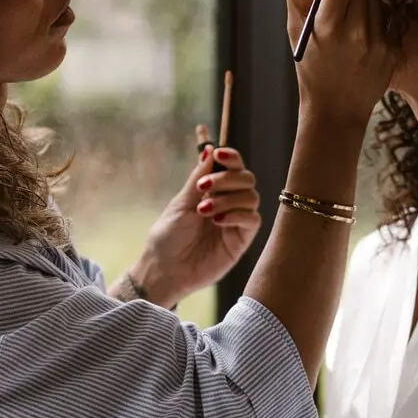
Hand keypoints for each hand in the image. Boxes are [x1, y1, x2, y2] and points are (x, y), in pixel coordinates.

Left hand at [127, 144, 260, 305]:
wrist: (165, 268)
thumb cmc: (168, 237)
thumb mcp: (181, 203)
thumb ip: (198, 178)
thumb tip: (209, 149)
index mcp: (213, 190)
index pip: (232, 166)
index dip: (231, 157)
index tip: (219, 153)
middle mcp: (228, 202)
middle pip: (246, 178)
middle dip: (227, 178)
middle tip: (204, 188)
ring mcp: (236, 221)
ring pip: (251, 196)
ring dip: (228, 198)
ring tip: (204, 210)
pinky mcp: (242, 239)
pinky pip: (253, 219)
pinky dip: (237, 215)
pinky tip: (218, 221)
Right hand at [286, 0, 393, 130]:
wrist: (335, 109)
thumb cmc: (311, 65)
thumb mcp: (295, 29)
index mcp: (327, 27)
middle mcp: (356, 34)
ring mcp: (378, 43)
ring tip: (350, 15)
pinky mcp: (393, 51)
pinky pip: (387, 15)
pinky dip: (375, 16)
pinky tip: (363, 35)